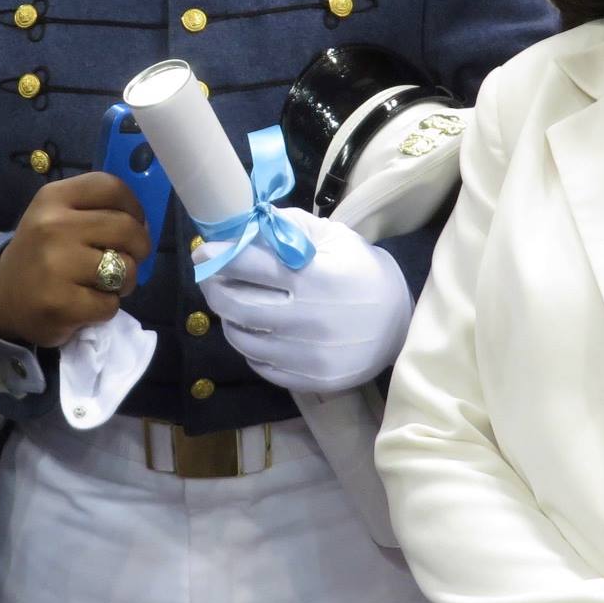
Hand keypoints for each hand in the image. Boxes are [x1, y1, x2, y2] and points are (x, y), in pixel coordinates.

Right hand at [0, 173, 150, 347]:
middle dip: (138, 248)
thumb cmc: (43, 253)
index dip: (134, 207)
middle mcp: (52, 226)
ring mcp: (55, 265)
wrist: (2, 297)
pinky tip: (85, 304)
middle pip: (127, 229)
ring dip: (123, 282)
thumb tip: (145, 225)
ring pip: (124, 269)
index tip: (132, 223)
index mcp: (53, 197)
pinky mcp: (60, 304)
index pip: (112, 188)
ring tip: (103, 284)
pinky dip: (105, 308)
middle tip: (124, 260)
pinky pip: (109, 304)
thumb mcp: (58, 216)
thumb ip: (97, 210)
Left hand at [194, 209, 411, 392]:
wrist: (400, 325)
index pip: (248, 265)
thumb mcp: (336, 239)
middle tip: (211, 278)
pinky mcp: (309, 381)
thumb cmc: (363, 273)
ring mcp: (306, 354)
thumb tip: (248, 221)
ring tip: (233, 305)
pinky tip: (257, 332)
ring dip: (229, 319)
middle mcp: (306, 318)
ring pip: (241, 338)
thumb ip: (292, 227)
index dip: (219, 256)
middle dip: (213, 288)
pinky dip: (251, 347)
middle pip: (235, 304)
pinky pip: (260, 365)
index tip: (203, 251)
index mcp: (312, 277)